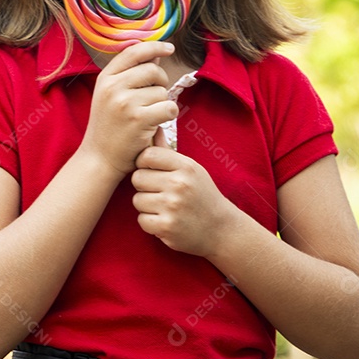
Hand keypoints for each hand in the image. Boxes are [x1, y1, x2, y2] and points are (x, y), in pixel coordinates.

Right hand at [78, 40, 177, 175]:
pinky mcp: (139, 119)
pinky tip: (157, 124)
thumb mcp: (111, 95)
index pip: (134, 52)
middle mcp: (113, 87)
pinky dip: (169, 115)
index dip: (155, 46)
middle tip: (154, 98)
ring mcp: (125, 103)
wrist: (99, 158)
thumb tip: (156, 54)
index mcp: (106, 78)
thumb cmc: (109, 126)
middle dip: (161, 82)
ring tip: (147, 116)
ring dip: (162, 103)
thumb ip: (131, 74)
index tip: (169, 48)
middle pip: (153, 70)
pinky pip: (169, 107)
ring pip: (162, 91)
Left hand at [131, 135, 235, 256]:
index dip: (144, 163)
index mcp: (186, 166)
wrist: (221, 229)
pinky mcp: (166, 227)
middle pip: (137, 178)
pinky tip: (165, 221)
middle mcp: (179, 184)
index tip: (151, 171)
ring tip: (164, 207)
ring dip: (146, 206)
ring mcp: (172, 206)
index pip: (148, 155)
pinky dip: (150, 223)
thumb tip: (154, 128)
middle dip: (144, 186)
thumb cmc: (202, 195)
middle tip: (159, 192)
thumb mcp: (191, 170)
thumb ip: (168, 152)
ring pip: (137, 200)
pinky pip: (141, 220)